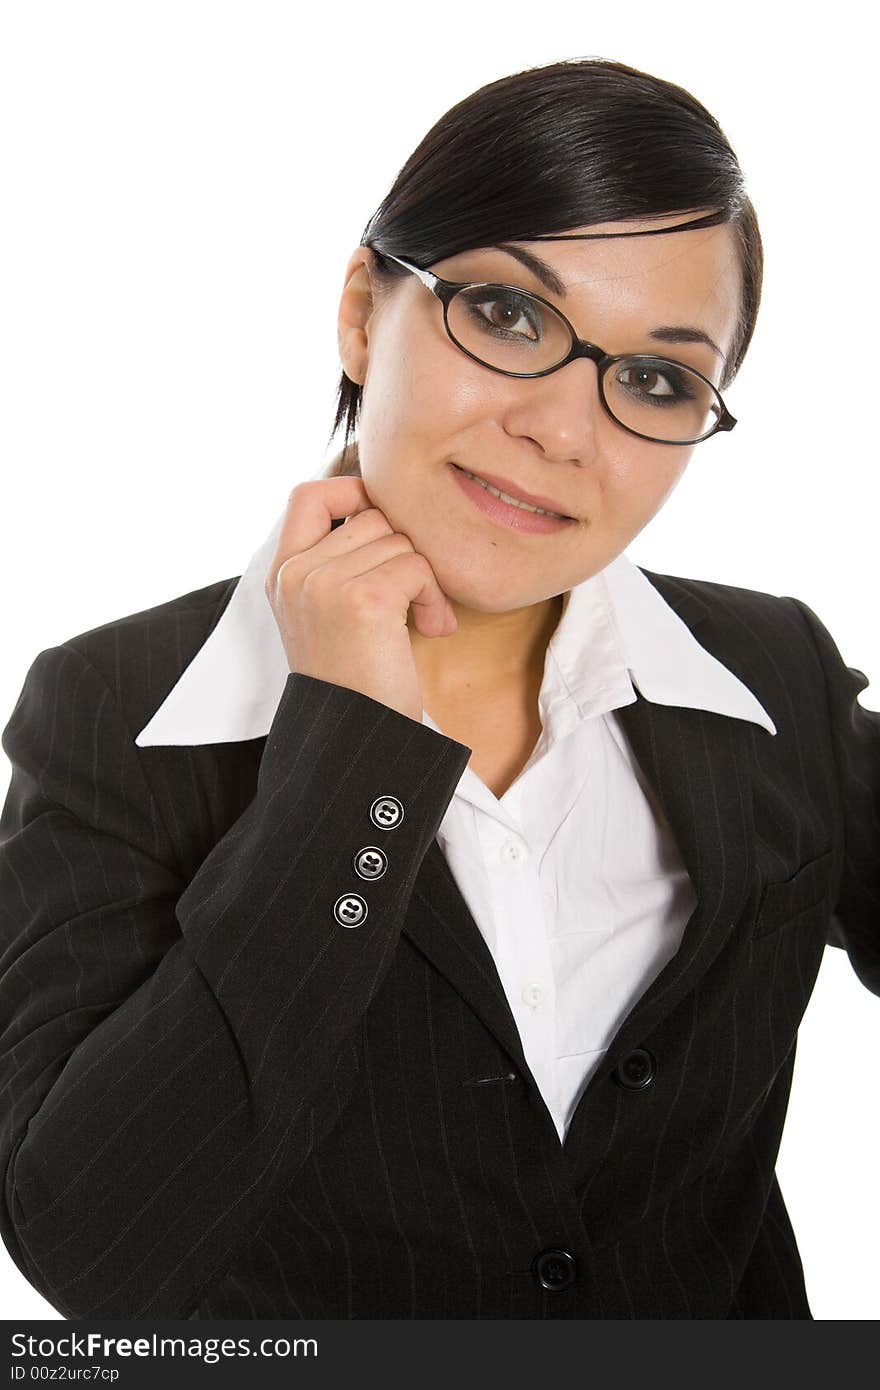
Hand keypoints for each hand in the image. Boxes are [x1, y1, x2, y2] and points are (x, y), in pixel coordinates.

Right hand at [264, 477, 456, 723]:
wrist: (357, 738)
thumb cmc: (356, 680)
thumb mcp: (329, 613)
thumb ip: (340, 562)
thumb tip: (386, 508)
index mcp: (282, 574)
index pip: (309, 495)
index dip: (353, 491)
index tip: (383, 520)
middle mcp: (296, 574)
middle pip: (373, 517)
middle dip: (404, 554)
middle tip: (413, 601)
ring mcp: (324, 585)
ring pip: (400, 541)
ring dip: (424, 580)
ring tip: (419, 623)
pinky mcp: (362, 600)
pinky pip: (417, 567)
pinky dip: (433, 598)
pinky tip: (430, 630)